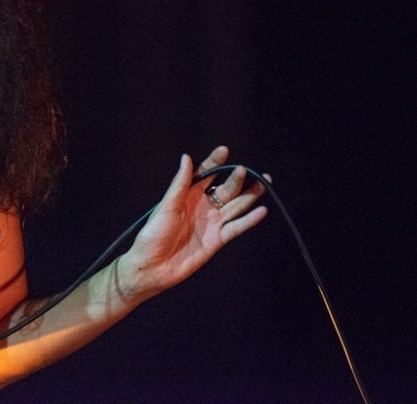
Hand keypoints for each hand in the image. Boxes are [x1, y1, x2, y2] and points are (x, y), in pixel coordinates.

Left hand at [119, 146, 268, 298]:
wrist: (153, 267)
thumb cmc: (153, 235)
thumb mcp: (166, 207)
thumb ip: (180, 184)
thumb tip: (186, 158)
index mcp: (187, 195)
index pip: (205, 174)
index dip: (215, 162)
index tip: (224, 150)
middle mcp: (203, 206)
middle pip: (225, 189)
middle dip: (236, 179)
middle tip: (245, 170)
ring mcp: (212, 223)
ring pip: (236, 206)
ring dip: (250, 195)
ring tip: (264, 183)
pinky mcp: (218, 240)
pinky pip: (237, 228)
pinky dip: (249, 220)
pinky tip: (261, 211)